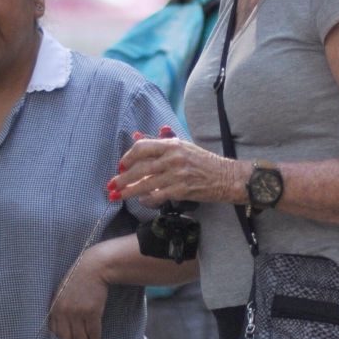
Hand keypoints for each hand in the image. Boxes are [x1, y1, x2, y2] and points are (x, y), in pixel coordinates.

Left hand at [48, 242, 112, 338]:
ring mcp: (77, 313)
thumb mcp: (62, 292)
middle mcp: (63, 312)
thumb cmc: (78, 279)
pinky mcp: (92, 313)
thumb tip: (62, 327)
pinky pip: (93, 334)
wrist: (94, 267)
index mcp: (54, 307)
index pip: (54, 333)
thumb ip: (59, 308)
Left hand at [111, 127, 241, 208]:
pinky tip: (142, 201)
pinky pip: (157, 197)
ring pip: (145, 184)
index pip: (142, 148)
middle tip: (112, 184)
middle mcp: (173, 158)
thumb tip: (137, 138)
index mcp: (172, 145)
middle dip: (122, 177)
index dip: (128, 157)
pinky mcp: (181, 191)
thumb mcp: (184, 147)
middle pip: (139, 167)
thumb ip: (162, 144)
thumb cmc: (204, 162)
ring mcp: (176, 175)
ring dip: (128, 191)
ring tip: (118, 195)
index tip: (122, 165)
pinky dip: (147, 200)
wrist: (226, 177)